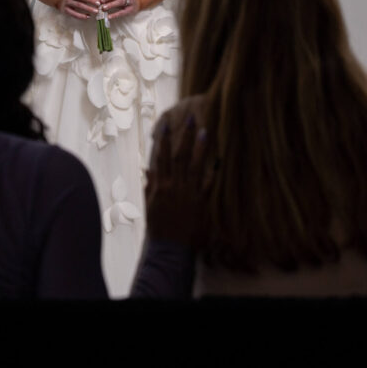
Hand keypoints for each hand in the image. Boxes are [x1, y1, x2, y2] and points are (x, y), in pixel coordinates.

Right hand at [57, 0, 101, 19]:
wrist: (60, 0)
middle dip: (90, 0)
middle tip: (99, 4)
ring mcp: (67, 1)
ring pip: (78, 4)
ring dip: (88, 8)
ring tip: (96, 11)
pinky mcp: (65, 9)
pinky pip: (73, 13)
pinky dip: (81, 16)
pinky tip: (88, 17)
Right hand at [144, 115, 211, 247]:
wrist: (170, 248)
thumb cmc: (159, 227)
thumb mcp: (150, 205)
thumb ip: (150, 185)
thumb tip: (148, 169)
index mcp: (161, 185)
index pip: (162, 157)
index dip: (164, 140)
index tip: (166, 124)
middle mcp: (174, 186)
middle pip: (180, 156)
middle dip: (184, 136)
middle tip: (190, 119)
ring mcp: (188, 193)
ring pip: (194, 165)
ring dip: (200, 148)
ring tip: (205, 131)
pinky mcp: (200, 202)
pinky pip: (208, 184)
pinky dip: (213, 172)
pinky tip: (219, 160)